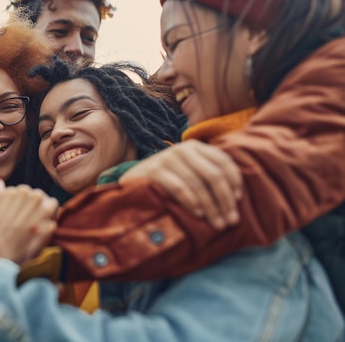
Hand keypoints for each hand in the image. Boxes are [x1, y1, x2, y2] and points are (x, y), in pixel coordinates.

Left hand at [0, 179, 57, 263]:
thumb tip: (51, 222)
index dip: (47, 212)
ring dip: (19, 199)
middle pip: (37, 194)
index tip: (40, 220)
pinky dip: (3, 195)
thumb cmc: (15, 252)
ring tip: (12, 215)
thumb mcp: (38, 247)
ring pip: (21, 190)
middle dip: (33, 204)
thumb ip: (48, 232)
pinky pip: (2, 187)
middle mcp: (30, 196)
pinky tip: (1, 208)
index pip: (51, 202)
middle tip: (25, 219)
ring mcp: (13, 193)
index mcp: (44, 208)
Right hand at [118, 140, 241, 229]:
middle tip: (231, 221)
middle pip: (214, 174)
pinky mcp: (154, 170)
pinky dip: (192, 202)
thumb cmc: (167, 181)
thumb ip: (207, 176)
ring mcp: (167, 158)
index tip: (238, 202)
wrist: (132, 181)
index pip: (223, 161)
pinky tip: (199, 214)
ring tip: (217, 223)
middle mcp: (183, 149)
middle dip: (225, 200)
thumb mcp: (189, 172)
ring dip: (211, 206)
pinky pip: (179, 187)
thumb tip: (236, 198)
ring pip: (198, 183)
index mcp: (196, 147)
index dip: (235, 182)